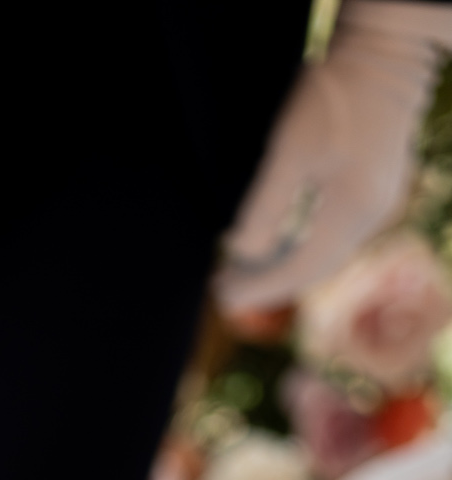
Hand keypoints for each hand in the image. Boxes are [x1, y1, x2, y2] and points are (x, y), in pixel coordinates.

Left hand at [216, 1, 451, 312]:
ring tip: (242, 272)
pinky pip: (334, 236)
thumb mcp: (289, 150)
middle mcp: (372, 217)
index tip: (223, 296)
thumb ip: (267, 206)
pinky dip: (301, 247)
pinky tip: (276, 246)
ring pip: (325, 254)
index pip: (301, 270)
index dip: (259, 289)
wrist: (384, 56)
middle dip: (268, 283)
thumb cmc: (332, 95)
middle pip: (315, 269)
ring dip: (283, 266)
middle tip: (224, 290)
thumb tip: (243, 253)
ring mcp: (378, 206)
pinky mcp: (375, 193)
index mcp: (352, 211)